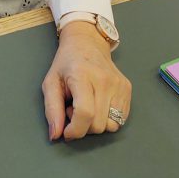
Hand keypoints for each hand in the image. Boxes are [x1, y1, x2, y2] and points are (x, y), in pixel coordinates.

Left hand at [43, 21, 131, 140]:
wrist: (87, 42)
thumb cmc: (66, 63)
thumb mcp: (51, 82)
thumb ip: (51, 109)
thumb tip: (55, 135)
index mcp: (82, 75)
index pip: (85, 113)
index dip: (75, 130)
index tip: (67, 132)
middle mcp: (104, 80)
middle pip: (98, 124)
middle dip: (83, 126)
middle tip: (73, 109)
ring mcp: (118, 84)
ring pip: (111, 126)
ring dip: (96, 124)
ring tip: (86, 106)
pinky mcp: (127, 88)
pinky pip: (121, 119)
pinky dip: (108, 119)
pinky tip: (98, 104)